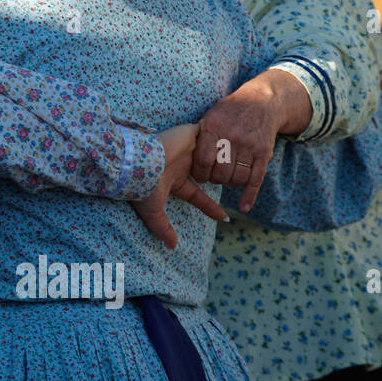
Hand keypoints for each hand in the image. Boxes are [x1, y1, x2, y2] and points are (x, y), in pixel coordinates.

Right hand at [132, 124, 226, 248]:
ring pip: (211, 151)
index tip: (223, 218)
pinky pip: (210, 134)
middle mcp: (181, 163)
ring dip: (223, 156)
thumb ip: (163, 228)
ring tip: (241, 160)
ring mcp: (186, 148)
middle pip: (207, 171)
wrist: (140, 164)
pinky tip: (232, 140)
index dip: (210, 207)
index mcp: (174, 179)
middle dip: (221, 177)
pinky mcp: (189, 133)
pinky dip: (220, 138)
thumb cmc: (144, 187)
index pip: (197, 195)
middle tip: (236, 183)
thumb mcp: (154, 212)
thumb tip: (172, 246)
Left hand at [192, 70, 308, 212]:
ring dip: (229, 184)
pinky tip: (243, 206)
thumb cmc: (229, 111)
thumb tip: (183, 155)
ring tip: (225, 180)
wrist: (262, 102)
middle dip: (214, 180)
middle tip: (212, 178)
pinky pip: (256, 179)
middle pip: (220, 172)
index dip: (199, 172)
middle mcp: (233, 138)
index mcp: (215, 129)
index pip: (204, 160)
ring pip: (237, 177)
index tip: (199, 175)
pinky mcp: (264, 154)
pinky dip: (249, 195)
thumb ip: (200, 135)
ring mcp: (251, 146)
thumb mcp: (211, 116)